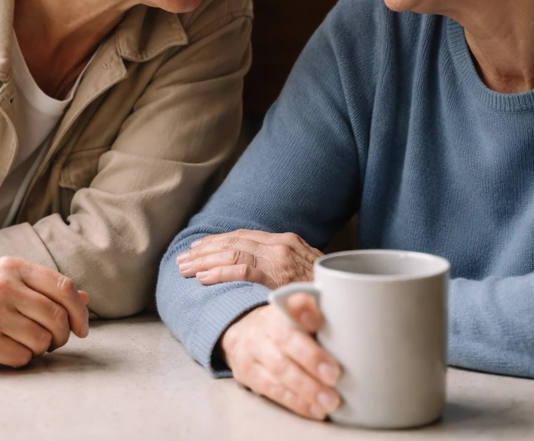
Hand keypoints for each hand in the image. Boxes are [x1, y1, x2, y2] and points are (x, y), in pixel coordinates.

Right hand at [0, 256, 89, 367]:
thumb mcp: (9, 284)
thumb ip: (46, 289)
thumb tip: (85, 298)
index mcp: (12, 267)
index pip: (64, 287)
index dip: (80, 310)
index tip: (82, 328)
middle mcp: (2, 286)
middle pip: (57, 316)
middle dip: (63, 335)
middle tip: (54, 341)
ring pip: (42, 339)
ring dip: (41, 348)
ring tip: (26, 343)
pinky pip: (22, 357)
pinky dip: (22, 358)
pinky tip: (8, 350)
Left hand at [177, 230, 321, 287]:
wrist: (351, 297)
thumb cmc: (325, 290)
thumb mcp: (304, 272)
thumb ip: (282, 269)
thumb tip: (257, 274)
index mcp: (285, 241)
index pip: (243, 236)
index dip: (217, 242)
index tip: (197, 248)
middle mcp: (281, 244)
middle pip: (234, 242)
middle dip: (204, 250)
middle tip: (182, 260)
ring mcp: (280, 258)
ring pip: (233, 253)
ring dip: (205, 260)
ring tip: (185, 269)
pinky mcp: (280, 275)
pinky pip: (243, 270)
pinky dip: (221, 272)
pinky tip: (203, 278)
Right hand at [220, 296, 340, 420]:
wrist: (241, 336)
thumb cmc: (283, 329)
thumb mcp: (297, 316)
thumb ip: (320, 319)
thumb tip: (350, 331)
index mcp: (284, 307)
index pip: (294, 302)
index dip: (305, 309)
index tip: (318, 322)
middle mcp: (266, 325)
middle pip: (286, 339)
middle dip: (311, 358)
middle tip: (335, 377)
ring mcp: (254, 349)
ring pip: (280, 368)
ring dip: (307, 388)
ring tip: (330, 402)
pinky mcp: (247, 373)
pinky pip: (272, 389)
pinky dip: (296, 402)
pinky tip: (315, 410)